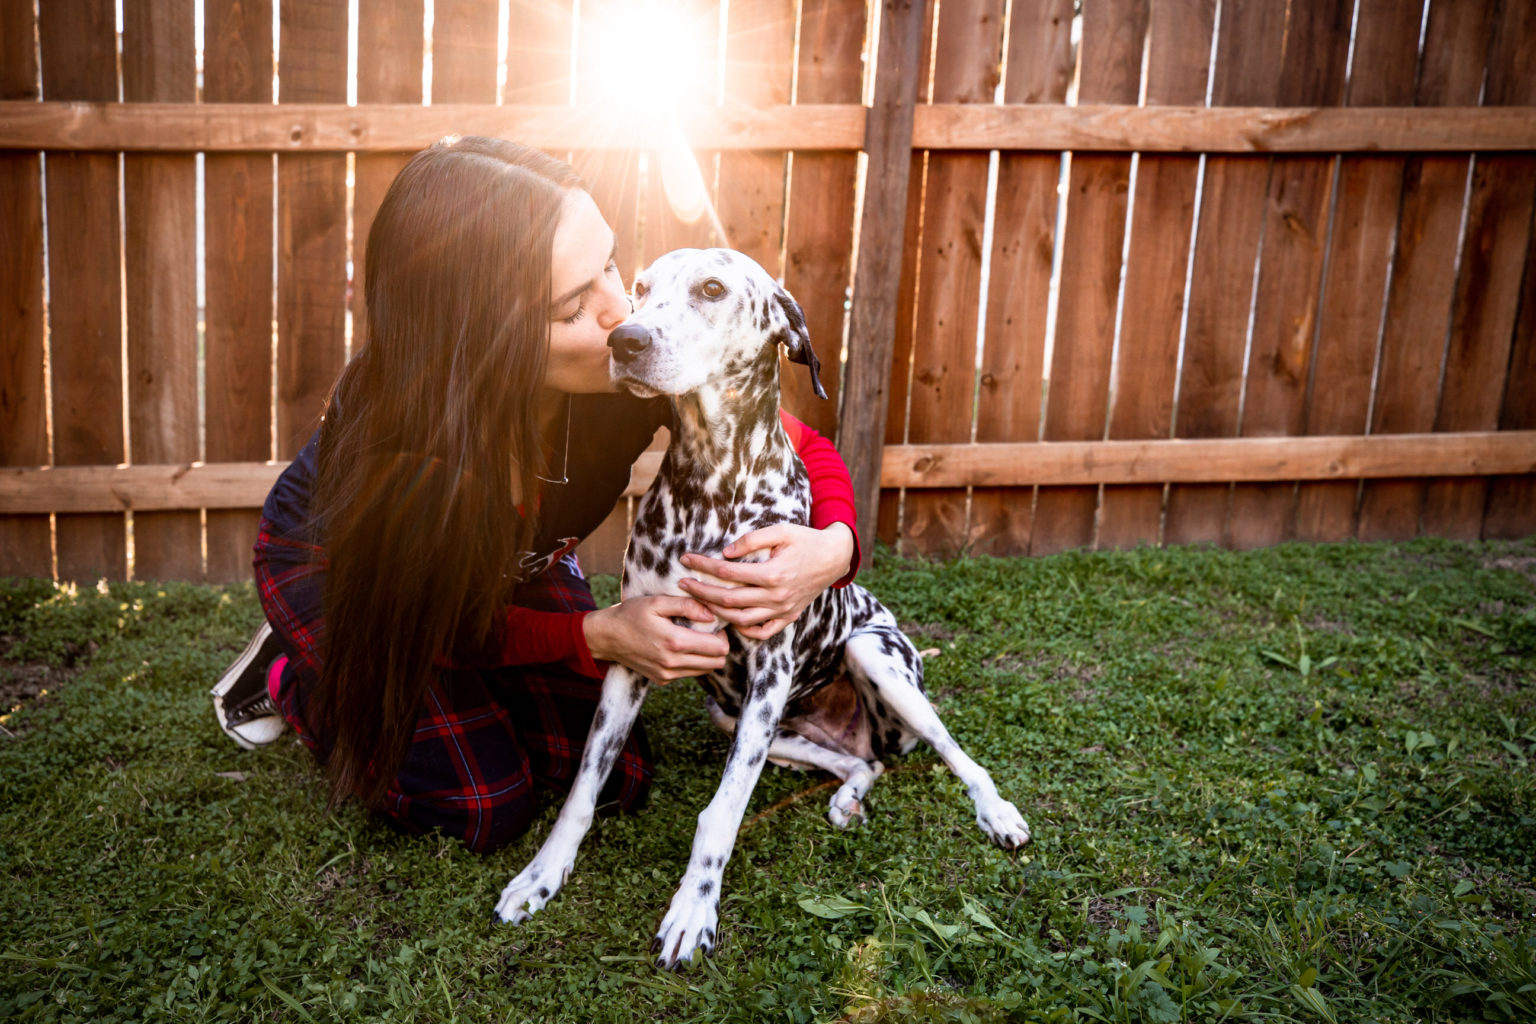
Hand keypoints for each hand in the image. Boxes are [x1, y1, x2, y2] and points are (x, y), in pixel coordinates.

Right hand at [582, 596, 727, 681]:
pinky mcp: (662, 680)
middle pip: (717, 663)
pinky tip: (681, 647)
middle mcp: (673, 663)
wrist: (606, 637)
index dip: (723, 635)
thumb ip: (686, 605)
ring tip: (695, 637)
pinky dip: (692, 662)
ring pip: (705, 670)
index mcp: (675, 642)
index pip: (719, 648)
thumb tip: (711, 614)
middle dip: (719, 647)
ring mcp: (667, 674)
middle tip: (709, 631)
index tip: (714, 623)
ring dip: (706, 656)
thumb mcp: (657, 602)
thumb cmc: (631, 614)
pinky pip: (689, 673)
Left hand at [677, 522, 854, 640]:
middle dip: (701, 592)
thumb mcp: (781, 530)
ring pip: (741, 619)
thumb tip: (726, 552)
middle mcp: (776, 595)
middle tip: (682, 584)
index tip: (686, 559)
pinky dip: (745, 631)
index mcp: (773, 573)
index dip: (703, 566)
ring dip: (716, 612)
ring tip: (699, 601)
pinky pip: (764, 631)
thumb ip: (752, 540)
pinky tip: (730, 620)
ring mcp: (783, 609)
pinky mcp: (789, 616)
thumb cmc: (806, 540)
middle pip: (729, 599)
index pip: (728, 573)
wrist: (834, 557)